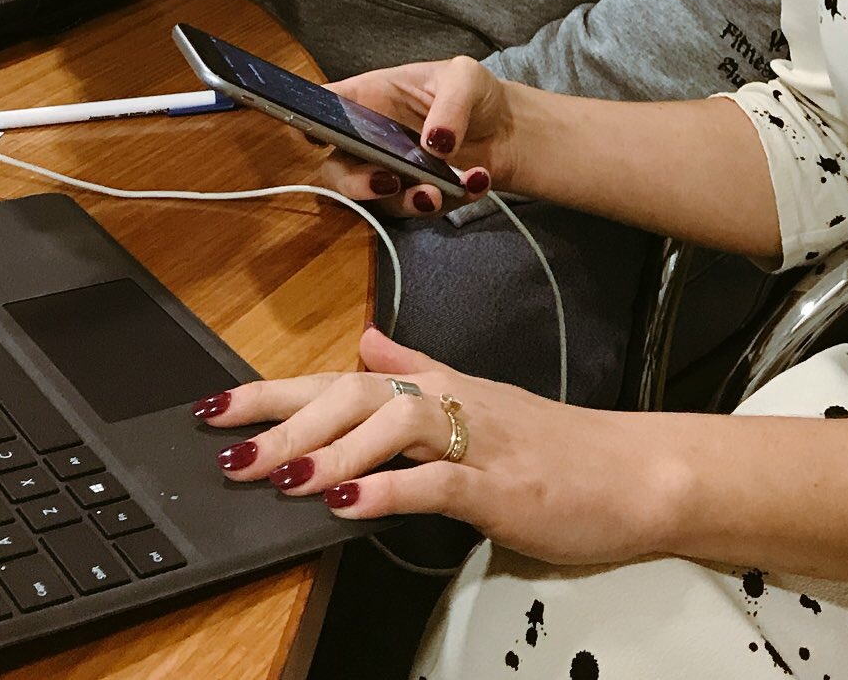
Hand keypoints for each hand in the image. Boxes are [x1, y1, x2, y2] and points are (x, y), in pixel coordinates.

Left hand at [196, 326, 681, 564]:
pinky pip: (437, 483)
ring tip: (279, 476)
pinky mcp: (500, 487)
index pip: (338, 380)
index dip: (273, 392)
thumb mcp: (475, 400)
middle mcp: (447, 402)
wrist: (632, 473)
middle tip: (228, 450)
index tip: (216, 408)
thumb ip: (416, 371)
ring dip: (328, 450)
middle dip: (283, 421)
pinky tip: (350, 504)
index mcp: (434, 387)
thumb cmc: (553, 445)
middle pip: (352, 395)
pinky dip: (390, 491)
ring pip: (391, 426)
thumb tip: (367, 343)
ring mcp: (474, 442)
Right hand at [308, 57, 518, 215]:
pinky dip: (450, 202)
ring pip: (376, 200)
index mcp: (372, 97)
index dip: (309, 120)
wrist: (509, 130)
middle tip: (386, 182)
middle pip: (337, 168)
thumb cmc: (473, 92)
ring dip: (406, 201)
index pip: (328, 105)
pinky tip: (477, 180)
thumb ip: (450, 104)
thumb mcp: (465, 78)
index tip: (312, 135)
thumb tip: (434, 142)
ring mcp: (394, 171)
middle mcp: (373, 138)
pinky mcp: (419, 196)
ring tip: (440, 193)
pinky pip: (421, 209)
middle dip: (353, 183)